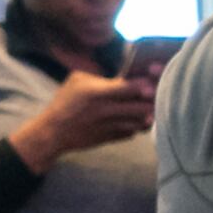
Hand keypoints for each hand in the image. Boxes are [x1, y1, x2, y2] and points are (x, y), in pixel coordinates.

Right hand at [11, 70, 155, 173]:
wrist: (55, 131)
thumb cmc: (65, 101)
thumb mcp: (77, 79)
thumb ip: (100, 76)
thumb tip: (121, 74)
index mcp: (99, 93)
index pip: (130, 88)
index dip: (145, 84)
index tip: (152, 81)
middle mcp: (107, 111)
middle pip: (141, 107)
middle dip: (153, 101)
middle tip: (158, 94)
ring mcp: (110, 127)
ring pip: (140, 122)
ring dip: (149, 114)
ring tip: (152, 107)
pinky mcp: (111, 139)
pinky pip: (133, 133)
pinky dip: (138, 126)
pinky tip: (138, 119)